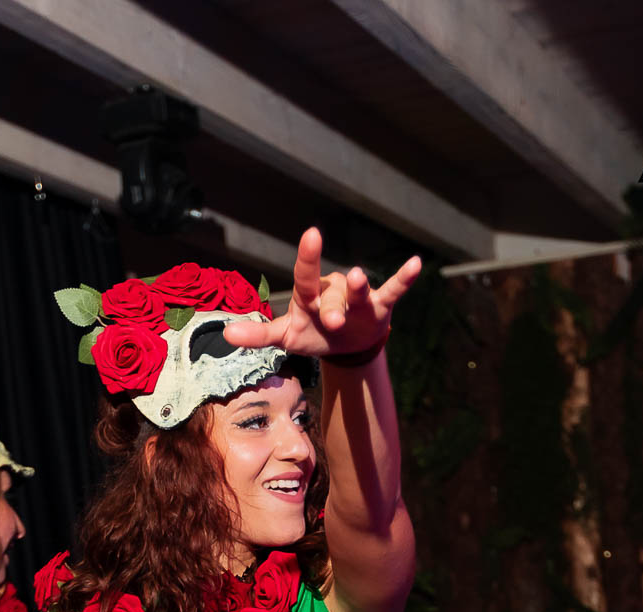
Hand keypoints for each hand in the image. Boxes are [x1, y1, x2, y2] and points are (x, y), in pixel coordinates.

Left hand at [223, 227, 420, 361]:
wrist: (345, 346)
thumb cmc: (312, 334)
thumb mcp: (286, 337)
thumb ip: (259, 335)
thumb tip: (226, 333)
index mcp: (309, 299)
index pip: (304, 277)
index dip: (307, 258)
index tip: (312, 234)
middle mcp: (333, 294)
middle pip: (332, 294)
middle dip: (333, 306)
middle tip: (333, 321)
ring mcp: (357, 300)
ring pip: (360, 290)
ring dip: (360, 287)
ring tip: (360, 279)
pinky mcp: (379, 308)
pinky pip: (393, 291)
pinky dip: (404, 279)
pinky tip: (416, 264)